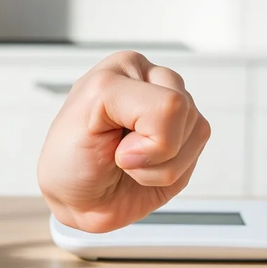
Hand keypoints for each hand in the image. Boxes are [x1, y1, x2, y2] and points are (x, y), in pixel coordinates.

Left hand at [37, 51, 210, 232]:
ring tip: (128, 162)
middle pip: (184, 113)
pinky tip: (144, 169)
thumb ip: (141, 109)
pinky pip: (197, 155)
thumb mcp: (83, 117)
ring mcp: (172, 110)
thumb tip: (175, 131)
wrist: (75, 199)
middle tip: (117, 153)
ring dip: (160, 166)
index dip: (141, 138)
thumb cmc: (68, 159)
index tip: (107, 143)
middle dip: (152, 150)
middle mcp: (153, 82)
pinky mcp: (185, 137)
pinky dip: (169, 174)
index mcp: (126, 68)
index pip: (167, 103)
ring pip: (197, 133)